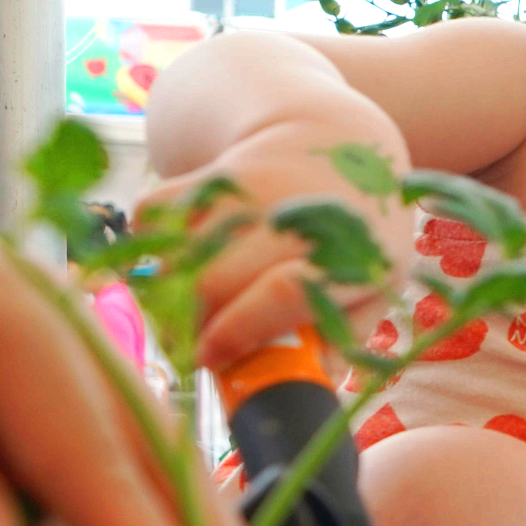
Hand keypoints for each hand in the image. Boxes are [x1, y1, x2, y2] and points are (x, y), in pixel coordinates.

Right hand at [141, 114, 410, 372]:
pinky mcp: (208, 172)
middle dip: (190, 325)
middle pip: (214, 278)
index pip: (284, 291)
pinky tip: (175, 264)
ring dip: (167, 294)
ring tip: (186, 315)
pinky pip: (155, 214)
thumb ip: (345, 340)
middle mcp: (291, 216)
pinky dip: (151, 244)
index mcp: (342, 254)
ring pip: (179, 251)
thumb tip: (308, 385)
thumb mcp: (374, 284)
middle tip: (192, 350)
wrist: (336, 140)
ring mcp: (247, 189)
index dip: (239, 331)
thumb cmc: (356, 234)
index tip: (210, 360)